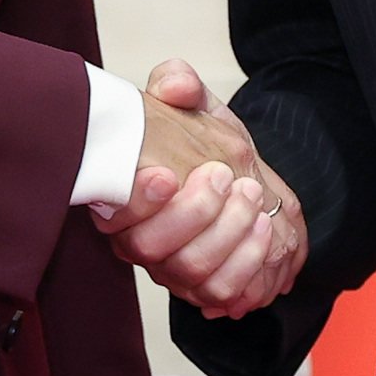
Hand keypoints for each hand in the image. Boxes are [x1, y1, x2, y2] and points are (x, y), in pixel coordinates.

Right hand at [96, 59, 304, 319]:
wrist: (240, 177)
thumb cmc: (204, 141)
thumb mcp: (194, 104)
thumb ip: (179, 84)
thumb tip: (175, 86)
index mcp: (121, 197)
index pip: (112, 210)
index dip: (137, 200)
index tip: (166, 174)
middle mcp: (138, 239)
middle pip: (150, 247)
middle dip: (194, 212)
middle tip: (223, 176)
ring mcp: (169, 268)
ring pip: (190, 270)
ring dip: (227, 236)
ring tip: (252, 197)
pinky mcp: (202, 287)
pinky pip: (220, 292)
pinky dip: (246, 264)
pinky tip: (262, 230)